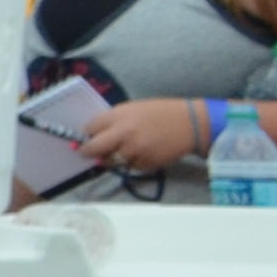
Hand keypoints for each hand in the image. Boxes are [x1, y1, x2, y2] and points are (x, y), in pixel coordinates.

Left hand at [81, 97, 208, 177]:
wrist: (190, 124)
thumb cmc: (161, 113)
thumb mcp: (133, 109)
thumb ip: (114, 120)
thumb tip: (97, 133)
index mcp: (118, 116)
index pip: (90, 128)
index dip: (87, 134)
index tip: (87, 137)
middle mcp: (123, 134)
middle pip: (94, 148)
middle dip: (88, 151)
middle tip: (86, 153)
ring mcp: (134, 150)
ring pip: (112, 161)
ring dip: (112, 159)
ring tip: (120, 152)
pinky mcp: (146, 164)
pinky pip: (131, 167)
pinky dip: (132, 163)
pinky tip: (142, 153)